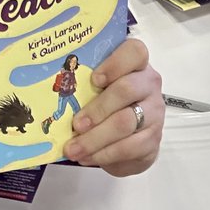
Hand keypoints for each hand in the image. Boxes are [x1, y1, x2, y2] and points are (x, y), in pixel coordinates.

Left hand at [66, 38, 162, 175]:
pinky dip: (104, 155)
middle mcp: (149, 84)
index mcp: (135, 64)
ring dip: (95, 138)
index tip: (94, 79)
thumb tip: (55, 93)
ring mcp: (155, 112)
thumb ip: (85, 85)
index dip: (114, 64)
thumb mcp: (99, 90)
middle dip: (97, 109)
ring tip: (73, 149)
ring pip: (126, 123)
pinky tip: (87, 158)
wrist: (132, 139)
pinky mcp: (153, 138)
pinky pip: (129, 147)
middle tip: (76, 125)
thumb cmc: (109, 105)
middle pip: (127, 89)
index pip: (134, 52)